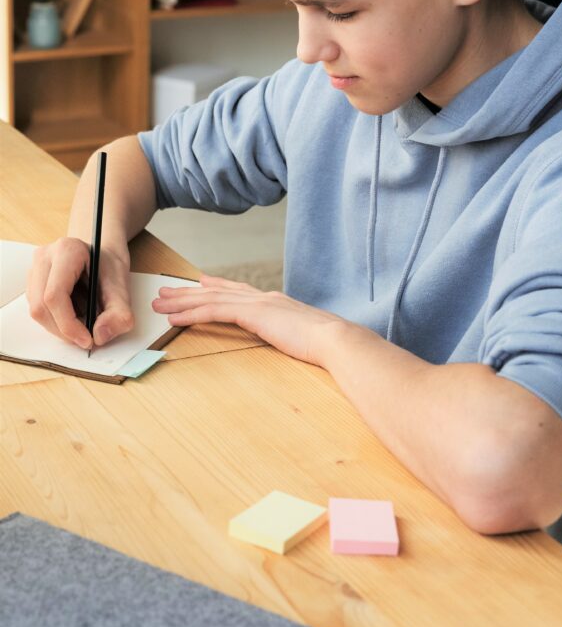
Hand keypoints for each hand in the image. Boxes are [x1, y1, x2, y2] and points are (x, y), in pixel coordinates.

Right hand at [26, 237, 133, 348]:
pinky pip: (37, 309)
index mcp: (67, 251)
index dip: (68, 324)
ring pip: (36, 310)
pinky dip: (56, 321)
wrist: (103, 256)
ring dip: (59, 327)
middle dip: (63, 330)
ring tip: (83, 322)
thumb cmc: (109, 266)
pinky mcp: (32, 281)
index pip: (55, 295)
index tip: (87, 340)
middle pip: (41, 305)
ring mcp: (34, 269)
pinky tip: (74, 314)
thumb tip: (100, 336)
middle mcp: (45, 257)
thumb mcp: (122, 287)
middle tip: (86, 339)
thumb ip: (118, 313)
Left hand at [151, 274, 345, 365]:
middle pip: (218, 291)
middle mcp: (264, 297)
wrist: (335, 339)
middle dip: (189, 292)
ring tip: (161, 303)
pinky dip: (191, 314)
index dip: (217, 286)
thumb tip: (291, 340)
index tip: (200, 282)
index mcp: (276, 303)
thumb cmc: (326, 345)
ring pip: (210, 299)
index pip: (239, 291)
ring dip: (182, 301)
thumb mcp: (304, 337)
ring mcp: (258, 303)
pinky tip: (175, 319)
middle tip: (166, 291)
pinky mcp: (252, 313)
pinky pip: (214, 311)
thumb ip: (292, 334)